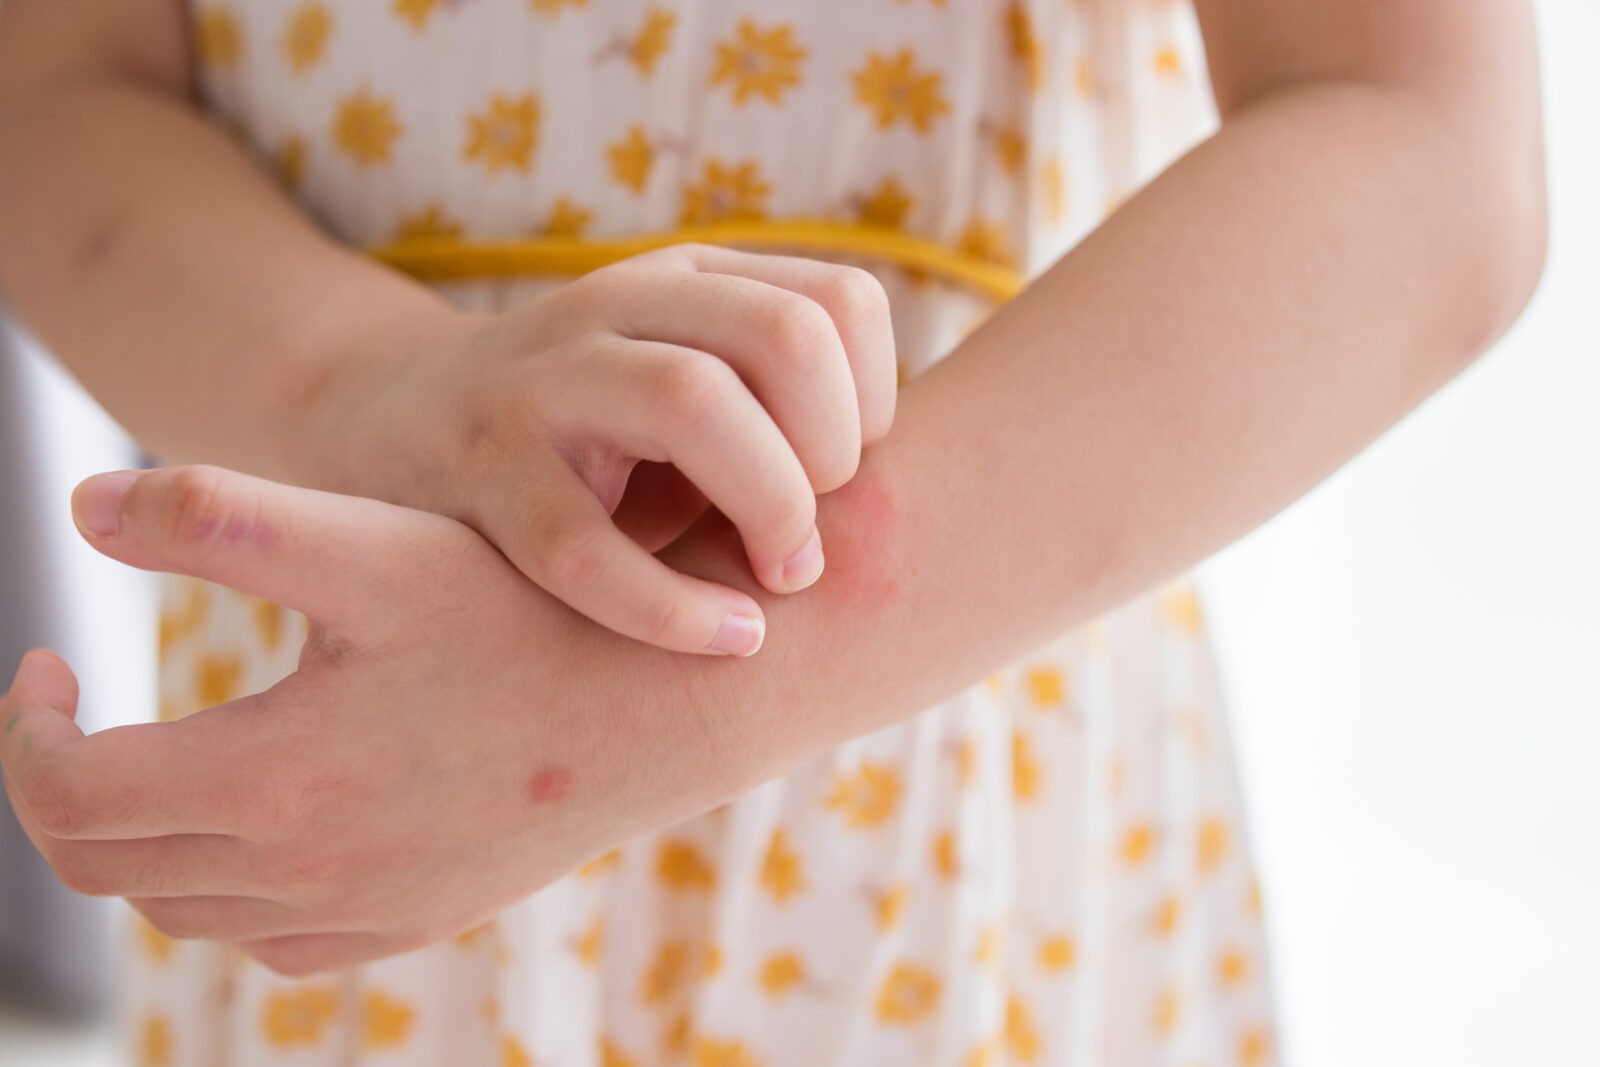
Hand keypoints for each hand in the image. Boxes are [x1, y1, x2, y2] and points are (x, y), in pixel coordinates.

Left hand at [0, 465, 770, 975]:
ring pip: (186, 906)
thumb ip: (224, 518)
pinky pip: (273, 941)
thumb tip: (81, 504)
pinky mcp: (414, 923)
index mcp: (277, 779)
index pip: (70, 794)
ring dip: (142, 835)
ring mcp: (364, 912)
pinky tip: (261, 821)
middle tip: (83, 710)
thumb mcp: (376, 550)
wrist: (665, 704)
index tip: (51, 663)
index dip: (29, 728)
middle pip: (109, 863)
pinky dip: (228, 890)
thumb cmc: (528, 613)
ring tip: (163, 752)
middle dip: (66, 781)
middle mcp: (309, 872)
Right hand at [313, 244, 896, 656]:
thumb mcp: (686, 379)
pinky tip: (726, 637)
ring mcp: (544, 383)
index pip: (842, 300)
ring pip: (692, 400)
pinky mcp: (483, 476)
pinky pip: (586, 546)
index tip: (844, 470)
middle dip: (832, 450)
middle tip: (810, 535)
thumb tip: (919, 494)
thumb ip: (782, 406)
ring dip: (769, 503)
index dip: (876, 398)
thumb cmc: (590, 432)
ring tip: (778, 578)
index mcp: (689, 279)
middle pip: (785, 336)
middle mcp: (620, 305)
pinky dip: (673, 608)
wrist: (395, 420)